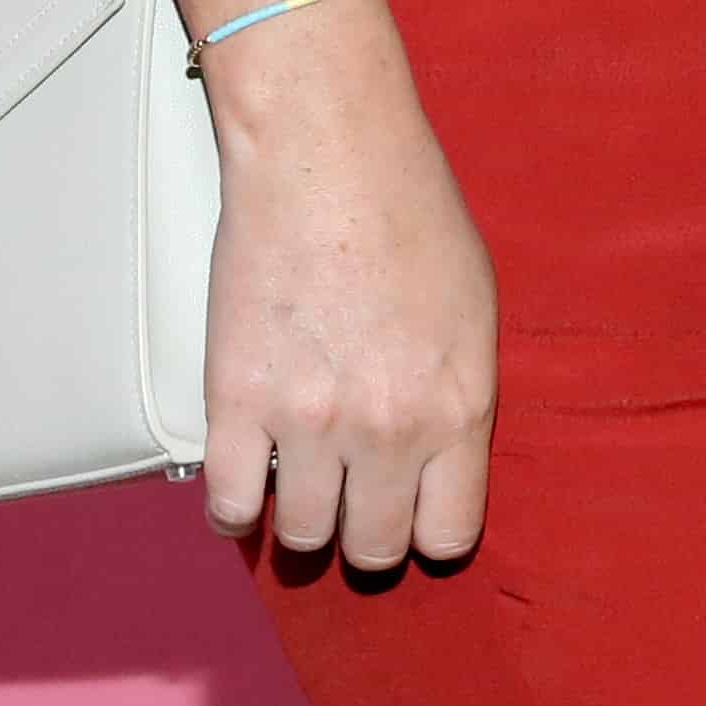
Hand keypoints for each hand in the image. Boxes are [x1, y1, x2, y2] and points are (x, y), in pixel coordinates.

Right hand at [192, 0, 495, 575]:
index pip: (447, 537)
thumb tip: (441, 457)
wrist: (328, 157)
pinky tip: (245, 487)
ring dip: (302, 522)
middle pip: (372, 549)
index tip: (410, 517)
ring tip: (303, 488)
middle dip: (365, 537)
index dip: (427, 534)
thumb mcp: (476, 309)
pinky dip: (234, 509)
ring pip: (302, 536)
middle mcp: (389, 430)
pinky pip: (229, 504)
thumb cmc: (412, 215)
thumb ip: (459, 395)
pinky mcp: (238, 403)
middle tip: (353, 508)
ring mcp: (310, 422)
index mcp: (459, 407)